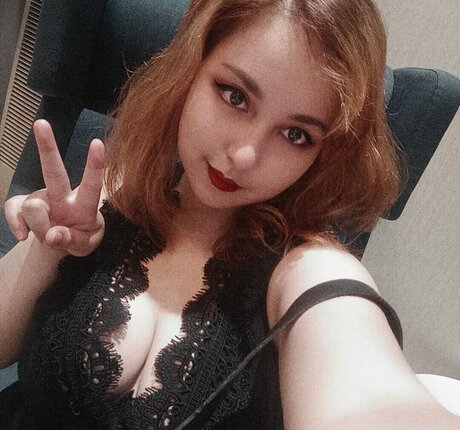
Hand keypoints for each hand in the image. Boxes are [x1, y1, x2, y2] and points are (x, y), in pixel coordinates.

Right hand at [4, 119, 105, 256]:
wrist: (62, 243)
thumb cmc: (80, 238)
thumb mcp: (83, 247)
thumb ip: (71, 241)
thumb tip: (52, 235)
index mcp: (84, 206)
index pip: (91, 185)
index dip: (94, 165)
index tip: (98, 143)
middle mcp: (62, 196)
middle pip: (54, 171)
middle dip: (47, 147)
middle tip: (41, 123)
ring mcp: (41, 198)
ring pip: (32, 207)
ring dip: (38, 228)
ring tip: (50, 237)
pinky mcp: (22, 205)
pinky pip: (12, 211)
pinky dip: (16, 226)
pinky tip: (23, 235)